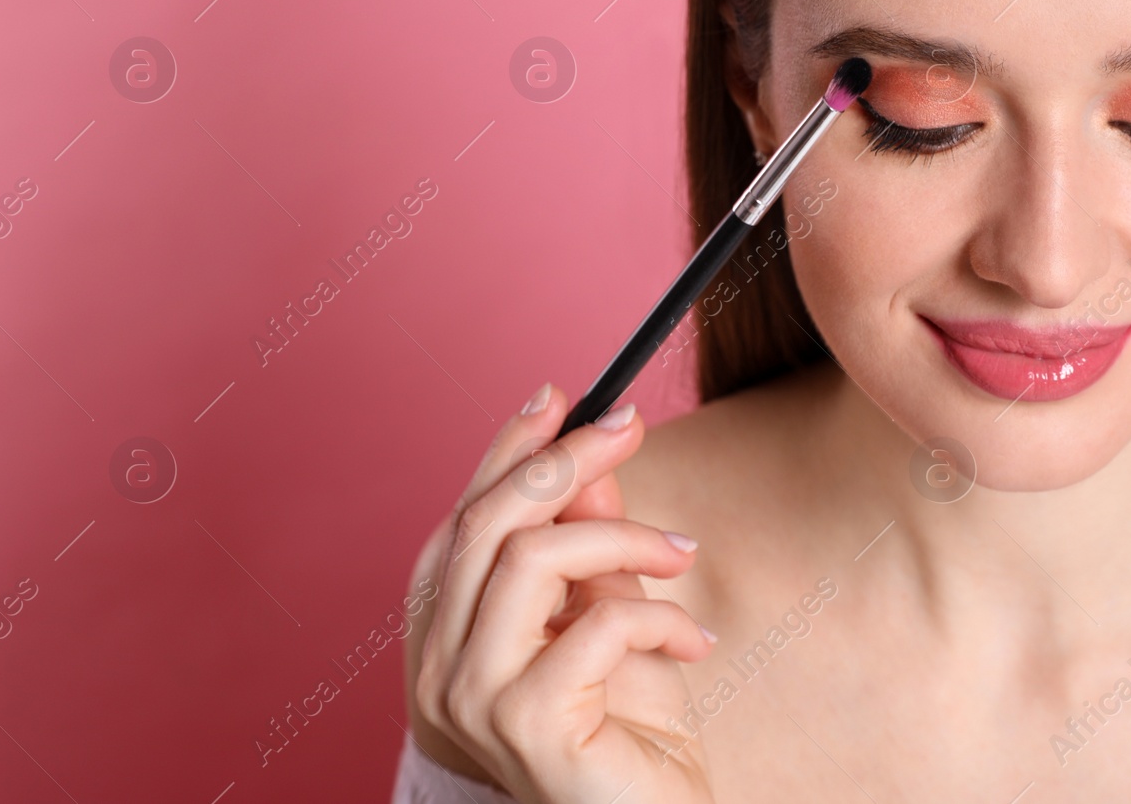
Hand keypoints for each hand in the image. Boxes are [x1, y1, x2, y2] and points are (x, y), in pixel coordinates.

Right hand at [411, 384, 717, 803]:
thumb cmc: (628, 735)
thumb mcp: (608, 615)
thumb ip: (588, 542)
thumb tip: (591, 459)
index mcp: (445, 639)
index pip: (462, 521)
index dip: (507, 451)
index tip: (562, 395)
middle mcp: (437, 668)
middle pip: (488, 523)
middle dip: (564, 459)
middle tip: (630, 424)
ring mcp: (471, 697)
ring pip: (534, 557)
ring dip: (624, 537)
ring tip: (682, 556)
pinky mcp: (525, 722)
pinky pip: (596, 622)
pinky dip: (658, 617)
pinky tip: (693, 641)